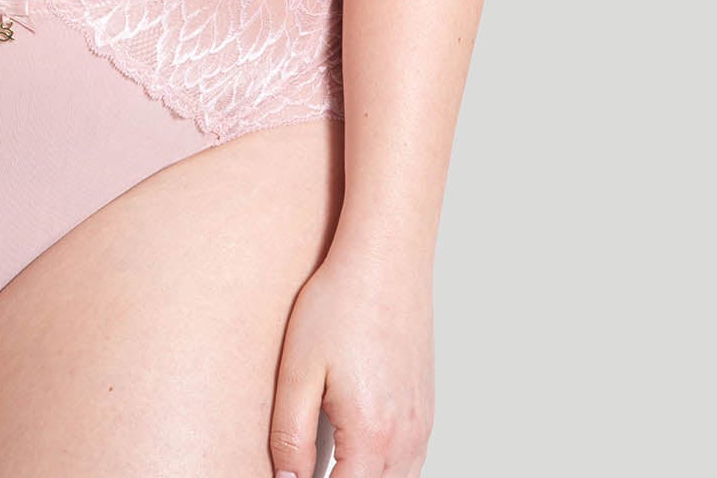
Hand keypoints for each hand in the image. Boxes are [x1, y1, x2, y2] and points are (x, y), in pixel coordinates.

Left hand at [268, 243, 434, 477]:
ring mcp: (421, 425)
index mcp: (371, 435)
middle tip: (305, 467)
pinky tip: (359, 452)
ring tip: (330, 462)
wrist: (385, 259)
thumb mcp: (298, 370)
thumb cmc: (341, 304)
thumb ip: (291, 436)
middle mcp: (405, 439)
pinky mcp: (425, 409)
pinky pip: (410, 462)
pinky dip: (386, 469)